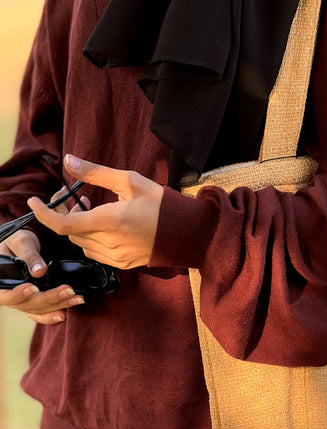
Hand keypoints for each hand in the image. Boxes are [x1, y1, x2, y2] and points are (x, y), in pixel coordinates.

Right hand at [0, 228, 84, 324]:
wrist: (24, 245)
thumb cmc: (16, 241)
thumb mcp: (20, 242)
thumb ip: (29, 255)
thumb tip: (39, 271)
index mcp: (0, 281)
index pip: (4, 294)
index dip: (17, 294)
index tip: (33, 288)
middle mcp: (9, 294)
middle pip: (26, 304)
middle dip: (49, 299)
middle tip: (68, 290)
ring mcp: (21, 300)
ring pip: (37, 309)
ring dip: (58, 305)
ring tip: (77, 299)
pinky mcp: (33, 302)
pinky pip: (40, 314)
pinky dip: (51, 315)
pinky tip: (64, 315)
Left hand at [27, 155, 163, 268]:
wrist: (188, 233)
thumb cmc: (162, 204)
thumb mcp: (130, 181)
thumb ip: (95, 172)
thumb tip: (68, 161)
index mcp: (110, 221)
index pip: (63, 224)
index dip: (43, 214)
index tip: (33, 202)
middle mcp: (110, 243)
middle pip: (70, 233)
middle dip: (65, 214)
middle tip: (73, 197)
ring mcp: (117, 257)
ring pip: (81, 244)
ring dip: (78, 228)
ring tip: (90, 210)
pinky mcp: (123, 264)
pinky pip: (95, 254)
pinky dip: (91, 240)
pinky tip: (102, 227)